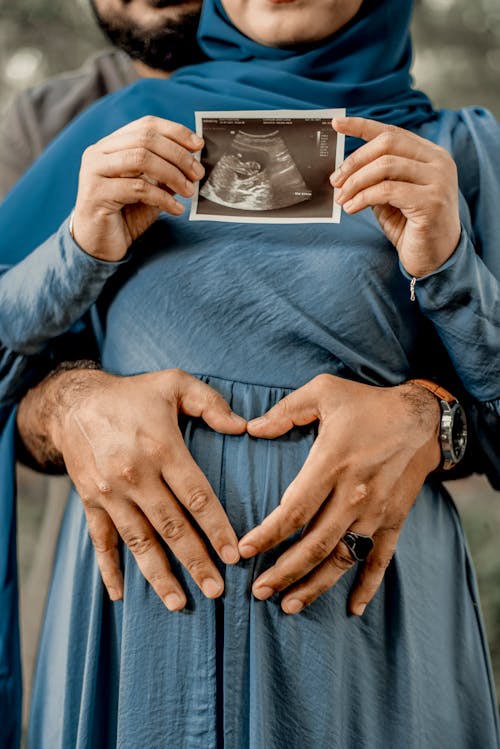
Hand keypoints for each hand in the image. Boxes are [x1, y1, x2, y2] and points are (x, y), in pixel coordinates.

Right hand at [17, 367, 245, 609]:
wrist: (74, 402)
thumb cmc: (133, 393)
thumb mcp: (175, 382)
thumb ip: (211, 403)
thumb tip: (244, 426)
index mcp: (161, 448)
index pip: (196, 497)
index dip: (217, 528)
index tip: (235, 555)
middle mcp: (135, 476)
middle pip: (171, 527)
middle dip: (195, 562)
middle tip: (217, 591)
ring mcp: (110, 493)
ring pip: (138, 541)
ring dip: (158, 575)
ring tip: (179, 603)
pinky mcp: (90, 502)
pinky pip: (100, 541)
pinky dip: (109, 569)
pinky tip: (119, 595)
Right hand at [72, 116, 204, 260]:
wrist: (100, 246)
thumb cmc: (126, 216)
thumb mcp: (151, 189)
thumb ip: (166, 172)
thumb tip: (194, 160)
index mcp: (111, 145)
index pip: (146, 125)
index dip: (175, 132)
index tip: (199, 145)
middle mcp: (98, 152)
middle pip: (145, 139)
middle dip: (178, 155)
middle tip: (198, 173)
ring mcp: (94, 171)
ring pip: (140, 159)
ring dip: (172, 174)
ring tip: (189, 191)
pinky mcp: (95, 193)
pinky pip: (137, 188)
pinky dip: (163, 198)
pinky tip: (176, 209)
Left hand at [239, 375, 439, 615]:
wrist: (422, 418)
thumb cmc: (368, 403)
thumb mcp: (324, 392)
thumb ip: (286, 411)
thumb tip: (251, 429)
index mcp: (332, 464)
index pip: (294, 510)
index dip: (268, 535)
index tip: (245, 551)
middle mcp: (354, 494)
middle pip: (315, 544)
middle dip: (285, 572)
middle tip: (259, 592)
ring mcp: (377, 511)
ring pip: (343, 558)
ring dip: (316, 585)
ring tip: (289, 605)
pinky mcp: (394, 519)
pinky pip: (381, 559)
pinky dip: (368, 585)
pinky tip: (353, 608)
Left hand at [330, 117, 460, 277]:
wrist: (435, 259)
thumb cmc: (412, 227)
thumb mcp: (391, 197)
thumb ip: (377, 179)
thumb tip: (345, 170)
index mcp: (430, 155)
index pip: (393, 133)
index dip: (362, 126)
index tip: (336, 123)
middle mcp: (439, 162)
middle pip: (386, 145)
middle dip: (354, 161)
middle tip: (335, 181)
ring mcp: (438, 180)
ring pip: (385, 166)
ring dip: (356, 182)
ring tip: (342, 199)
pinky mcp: (431, 201)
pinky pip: (387, 190)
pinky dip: (362, 198)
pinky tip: (352, 208)